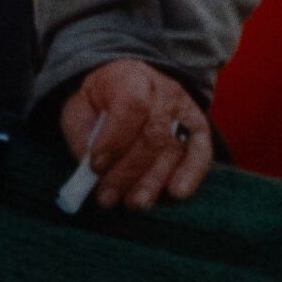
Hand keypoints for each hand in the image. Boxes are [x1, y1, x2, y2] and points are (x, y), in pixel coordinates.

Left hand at [58, 58, 212, 212]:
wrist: (131, 84)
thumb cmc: (102, 102)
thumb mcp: (80, 108)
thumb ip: (82, 134)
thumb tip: (91, 167)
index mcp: (131, 78)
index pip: (131, 107)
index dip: (114, 140)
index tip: (95, 166)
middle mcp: (164, 92)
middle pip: (152, 136)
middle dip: (128, 172)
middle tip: (107, 197)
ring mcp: (185, 111)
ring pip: (173, 150)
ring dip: (152, 182)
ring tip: (133, 203)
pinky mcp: (199, 129)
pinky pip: (201, 154)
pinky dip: (190, 176)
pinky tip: (175, 193)